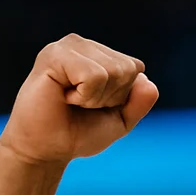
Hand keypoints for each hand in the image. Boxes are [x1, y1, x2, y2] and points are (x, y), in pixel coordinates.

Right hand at [0, 34, 158, 165]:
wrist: (47, 149)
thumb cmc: (79, 133)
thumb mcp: (120, 120)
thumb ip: (138, 103)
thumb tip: (148, 81)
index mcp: (99, 55)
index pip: (135, 68)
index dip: (121, 96)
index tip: (95, 105)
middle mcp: (84, 45)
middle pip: (126, 68)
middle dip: (109, 97)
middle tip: (81, 104)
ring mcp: (68, 46)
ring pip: (112, 71)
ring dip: (95, 97)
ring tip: (71, 100)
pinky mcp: (54, 54)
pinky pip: (93, 75)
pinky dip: (84, 95)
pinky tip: (63, 96)